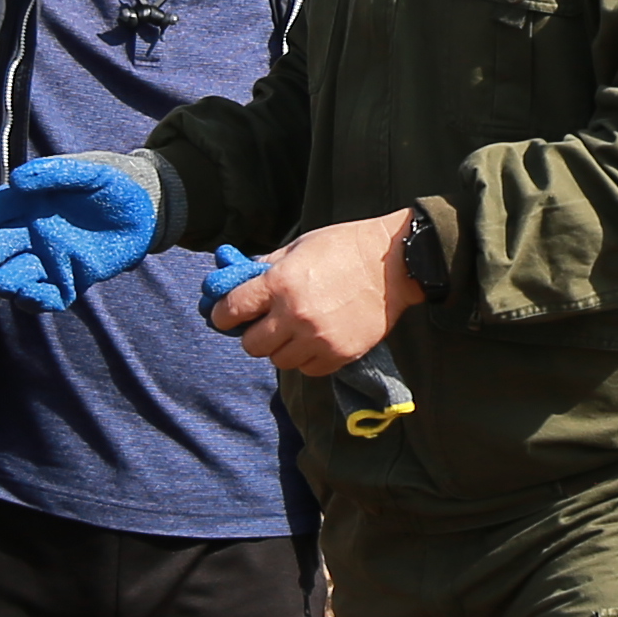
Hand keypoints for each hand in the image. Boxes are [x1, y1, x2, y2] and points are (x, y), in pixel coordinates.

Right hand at [0, 153, 163, 304]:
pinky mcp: (69, 282)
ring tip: (3, 280)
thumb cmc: (112, 183)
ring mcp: (47, 260)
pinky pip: (44, 299)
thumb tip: (17, 181)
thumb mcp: (88, 170)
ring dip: (4, 280)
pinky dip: (34, 300)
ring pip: (12, 277)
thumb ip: (55, 172)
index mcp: (27, 203)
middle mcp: (30, 234)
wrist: (147, 209)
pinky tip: (32, 294)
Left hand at [205, 211, 422, 376]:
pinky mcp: (340, 354)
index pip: (231, 310)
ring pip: (279, 361)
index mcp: (280, 283)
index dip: (222, 315)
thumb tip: (238, 279)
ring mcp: (318, 338)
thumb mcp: (299, 247)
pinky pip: (308, 370)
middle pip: (252, 345)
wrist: (395, 263)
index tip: (225, 316)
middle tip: (264, 325)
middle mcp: (294, 314)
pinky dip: (307, 359)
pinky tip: (315, 341)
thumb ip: (267, 267)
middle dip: (253, 335)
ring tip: (294, 332)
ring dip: (281, 349)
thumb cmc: (345, 247)